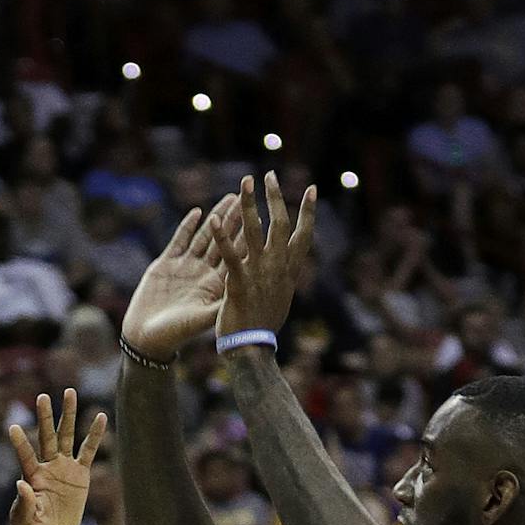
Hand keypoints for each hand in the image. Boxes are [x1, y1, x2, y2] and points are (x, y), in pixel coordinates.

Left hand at [8, 389, 106, 524]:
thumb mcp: (25, 521)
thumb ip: (24, 503)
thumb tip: (20, 484)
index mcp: (32, 476)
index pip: (25, 455)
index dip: (20, 443)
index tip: (12, 427)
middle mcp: (47, 467)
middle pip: (47, 437)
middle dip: (46, 417)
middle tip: (42, 396)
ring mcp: (64, 468)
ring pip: (67, 436)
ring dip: (69, 415)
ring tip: (70, 391)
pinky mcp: (80, 475)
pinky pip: (88, 451)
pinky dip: (94, 435)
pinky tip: (100, 416)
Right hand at [121, 193, 241, 360]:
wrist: (145, 338)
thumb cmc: (176, 334)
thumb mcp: (202, 318)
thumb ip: (221, 303)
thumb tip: (245, 292)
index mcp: (216, 287)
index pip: (236, 257)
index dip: (248, 238)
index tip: (261, 219)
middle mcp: (204, 274)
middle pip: (223, 241)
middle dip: (236, 220)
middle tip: (249, 198)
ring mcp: (185, 268)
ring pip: (204, 237)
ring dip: (217, 217)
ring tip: (230, 198)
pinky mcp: (166, 264)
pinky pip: (179, 241)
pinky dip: (188, 226)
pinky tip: (197, 212)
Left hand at [212, 173, 315, 341]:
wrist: (252, 349)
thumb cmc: (263, 325)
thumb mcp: (280, 298)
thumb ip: (283, 278)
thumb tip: (289, 268)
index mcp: (288, 270)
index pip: (302, 235)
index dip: (308, 211)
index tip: (311, 189)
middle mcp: (277, 268)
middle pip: (281, 224)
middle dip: (275, 197)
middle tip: (269, 174)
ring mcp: (258, 274)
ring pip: (255, 231)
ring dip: (250, 204)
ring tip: (244, 182)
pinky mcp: (237, 283)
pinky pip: (229, 255)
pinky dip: (222, 236)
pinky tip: (213, 218)